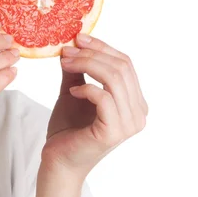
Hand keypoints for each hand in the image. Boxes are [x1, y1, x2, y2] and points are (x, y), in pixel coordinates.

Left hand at [41, 33, 148, 178]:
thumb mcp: (73, 90)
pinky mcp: (113, 132)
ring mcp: (129, 124)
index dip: (102, 46)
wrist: (58, 159)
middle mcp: (138, 113)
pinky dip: (86, 88)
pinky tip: (72, 91)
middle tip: (66, 50)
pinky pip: (104, 98)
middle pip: (121, 68)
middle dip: (91, 54)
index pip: (125, 63)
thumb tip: (72, 43)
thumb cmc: (68, 127)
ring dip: (85, 65)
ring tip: (64, 64)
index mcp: (134, 101)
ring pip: (114, 79)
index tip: (78, 37)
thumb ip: (77, 69)